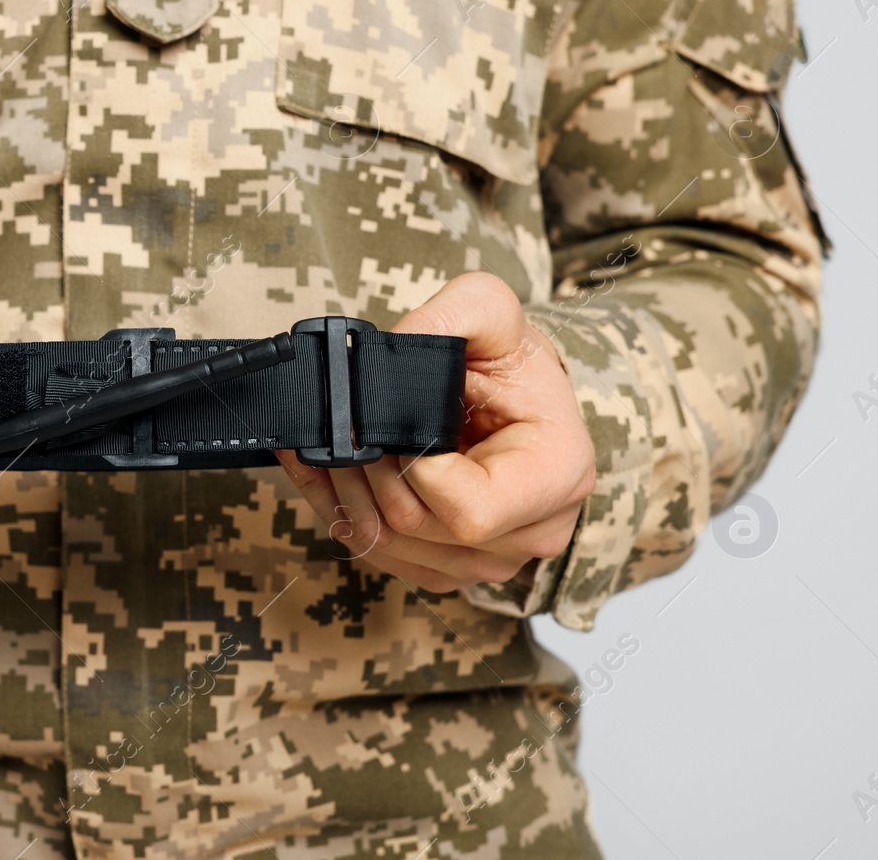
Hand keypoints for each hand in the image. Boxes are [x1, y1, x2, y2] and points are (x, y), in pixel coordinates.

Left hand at [277, 273, 594, 593]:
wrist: (512, 393)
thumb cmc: (508, 358)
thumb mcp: (490, 310)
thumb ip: (451, 315)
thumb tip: (389, 350)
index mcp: (557, 475)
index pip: (469, 509)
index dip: (411, 466)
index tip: (382, 420)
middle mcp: (532, 531)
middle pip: (419, 526)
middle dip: (365, 469)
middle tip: (339, 420)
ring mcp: (489, 559)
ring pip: (387, 545)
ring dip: (342, 491)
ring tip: (325, 439)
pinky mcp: (447, 567)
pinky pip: (375, 553)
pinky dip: (337, 509)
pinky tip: (320, 465)